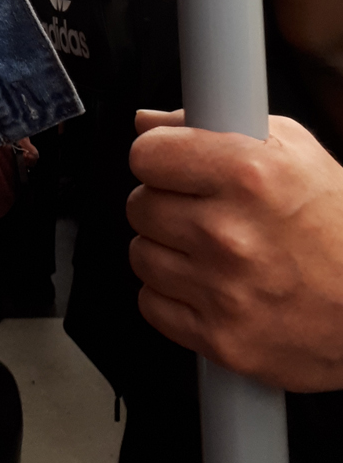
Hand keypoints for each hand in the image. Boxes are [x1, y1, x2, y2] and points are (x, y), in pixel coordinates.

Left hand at [127, 111, 342, 391]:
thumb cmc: (340, 226)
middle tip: (201, 210)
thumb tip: (147, 121)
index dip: (158, 157)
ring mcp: (224, 291)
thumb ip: (214, 123)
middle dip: (165, 203)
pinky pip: (152, 305)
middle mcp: (231, 233)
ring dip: (167, 251)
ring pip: (141, 255)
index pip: (147, 154)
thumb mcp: (294, 151)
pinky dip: (173, 297)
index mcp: (249, 175)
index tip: (172, 166)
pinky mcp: (222, 340)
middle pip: (140, 205)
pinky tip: (209, 286)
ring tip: (210, 250)